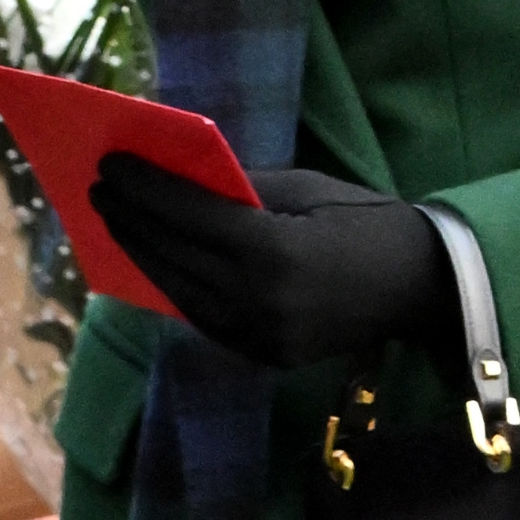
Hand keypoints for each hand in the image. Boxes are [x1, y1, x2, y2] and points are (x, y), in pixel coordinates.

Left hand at [86, 158, 450, 370]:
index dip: (144, 189)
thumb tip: (173, 175)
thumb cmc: (363, 220)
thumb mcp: (304, 187)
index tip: (109, 164)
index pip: (188, 216)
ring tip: (114, 221)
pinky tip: (152, 260)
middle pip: (174, 256)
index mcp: (273, 252)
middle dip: (131, 220)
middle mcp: (259, 301)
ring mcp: (259, 336)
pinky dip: (173, 286)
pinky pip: (202, 317)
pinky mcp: (263, 355)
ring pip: (180, 292)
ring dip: (142, 256)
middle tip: (97, 189)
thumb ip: (239, 184)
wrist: (422, 287)